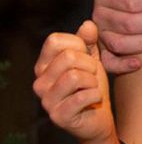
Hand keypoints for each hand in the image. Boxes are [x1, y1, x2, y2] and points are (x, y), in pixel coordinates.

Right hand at [34, 20, 112, 143]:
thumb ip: (88, 41)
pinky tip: (93, 100)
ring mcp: (46, 101)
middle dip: (90, 65)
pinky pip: (82, 96)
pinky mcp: (58, 117)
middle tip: (92, 76)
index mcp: (43, 65)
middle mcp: (39, 82)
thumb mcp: (92, 59)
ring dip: (93, 81)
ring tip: (92, 88)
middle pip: (68, 57)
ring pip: (74, 76)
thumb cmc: (92, 87)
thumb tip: (88, 24)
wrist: (100, 119)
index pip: (54, 41)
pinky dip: (95, 95)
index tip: (87, 58)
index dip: (78, 44)